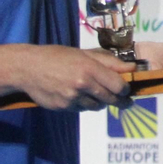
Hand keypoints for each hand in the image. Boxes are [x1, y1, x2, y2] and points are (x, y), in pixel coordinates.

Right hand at [0, 44, 131, 110]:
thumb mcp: (85, 54)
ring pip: (96, 107)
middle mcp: (82, 85)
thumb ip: (110, 62)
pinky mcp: (62, 108)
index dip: (126, 89)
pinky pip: (81, 109)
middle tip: (126, 102)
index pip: (118, 85)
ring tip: (100, 96)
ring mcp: (71, 99)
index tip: (128, 89)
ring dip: (101, 103)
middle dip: (120, 101)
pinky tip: (81, 96)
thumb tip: (132, 67)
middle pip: (110, 99)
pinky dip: (85, 105)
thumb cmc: (59, 57)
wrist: (28, 68)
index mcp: (90, 69)